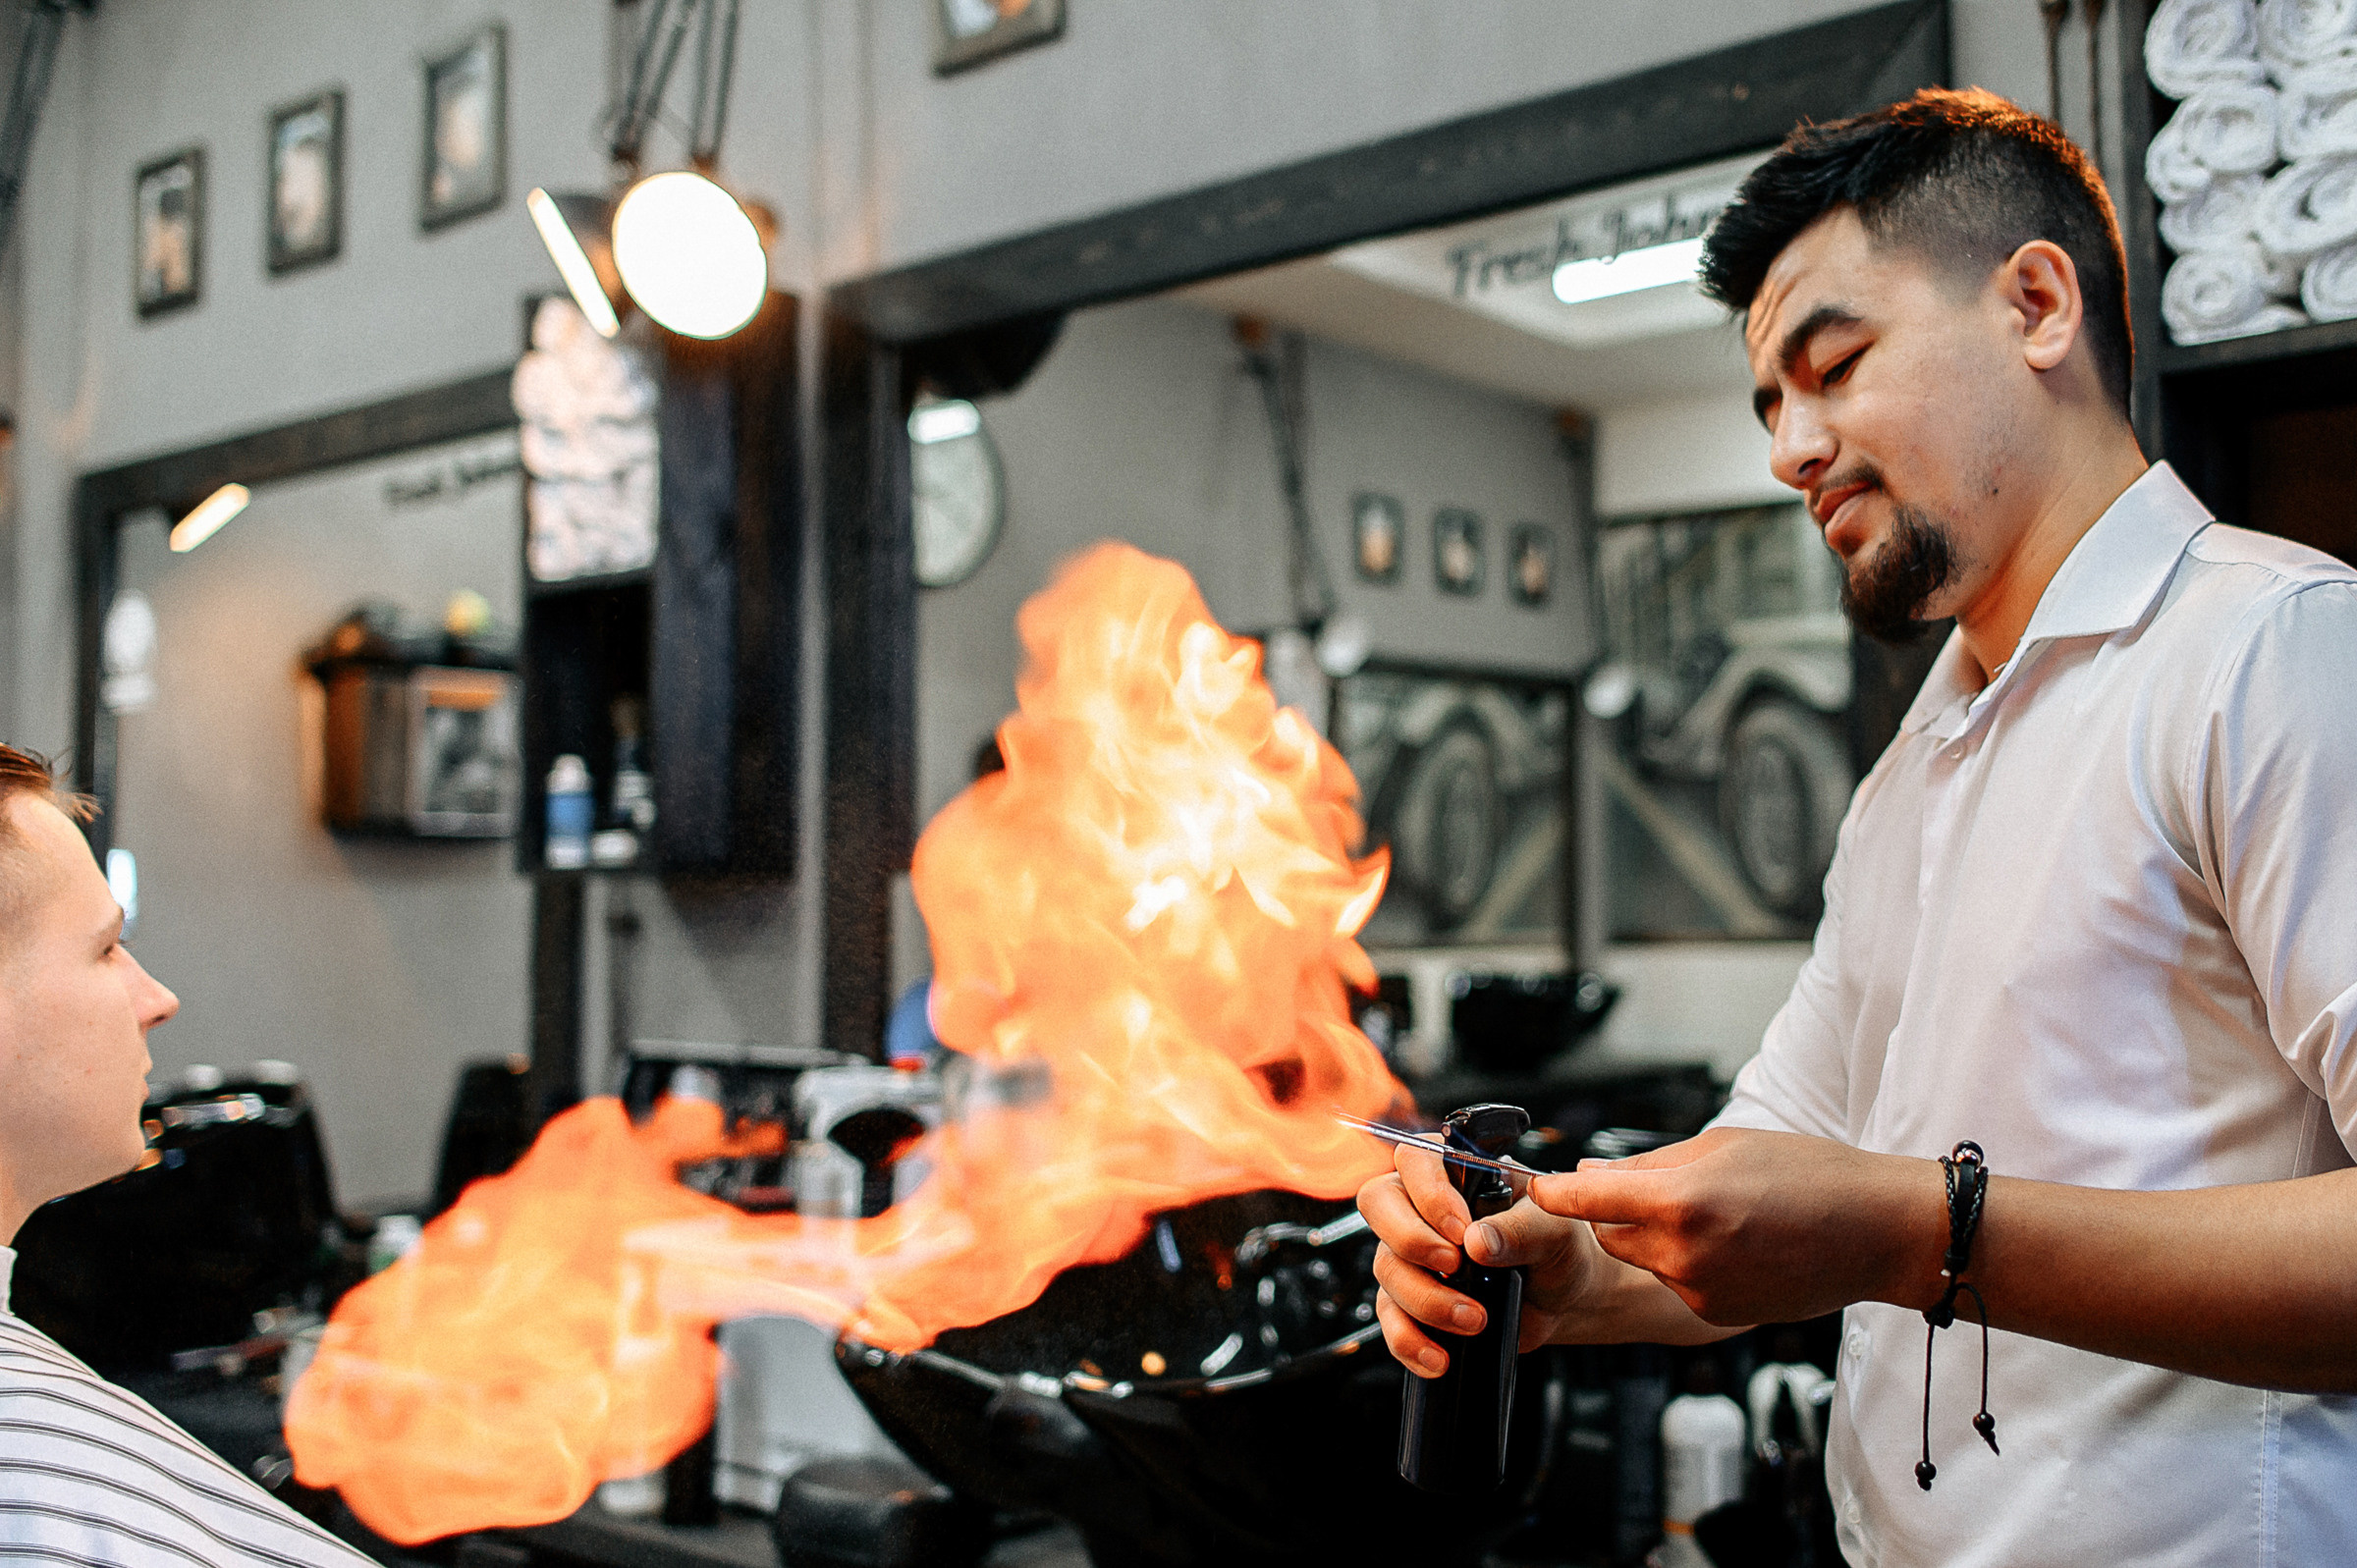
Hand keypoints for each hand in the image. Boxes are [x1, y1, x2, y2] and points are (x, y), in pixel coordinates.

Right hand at [1357, 1137, 1605, 1376]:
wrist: (1563, 1297)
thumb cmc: (1558, 1247)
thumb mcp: (1554, 1230)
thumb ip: (1519, 1229)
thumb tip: (1478, 1242)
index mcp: (1456, 1172)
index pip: (1415, 1159)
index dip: (1428, 1193)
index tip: (1461, 1230)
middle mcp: (1423, 1207)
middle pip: (1379, 1204)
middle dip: (1411, 1240)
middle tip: (1455, 1266)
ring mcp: (1411, 1255)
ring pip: (1386, 1267)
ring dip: (1426, 1299)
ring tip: (1475, 1319)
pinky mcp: (1411, 1301)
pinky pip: (1389, 1320)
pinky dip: (1409, 1341)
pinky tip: (1439, 1358)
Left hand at [1530, 1127, 1945, 1325]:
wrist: (1876, 1232)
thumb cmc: (1810, 1176)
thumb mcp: (1724, 1145)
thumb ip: (1649, 1165)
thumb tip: (1590, 1176)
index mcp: (1680, 1199)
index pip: (1586, 1200)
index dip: (1552, 1193)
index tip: (1534, 1189)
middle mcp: (1683, 1252)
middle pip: (1608, 1234)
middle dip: (1617, 1212)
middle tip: (1662, 1190)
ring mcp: (1699, 1291)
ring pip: (1643, 1259)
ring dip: (1656, 1238)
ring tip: (1717, 1216)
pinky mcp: (1715, 1315)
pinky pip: (1677, 1284)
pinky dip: (1687, 1265)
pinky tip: (1735, 1247)